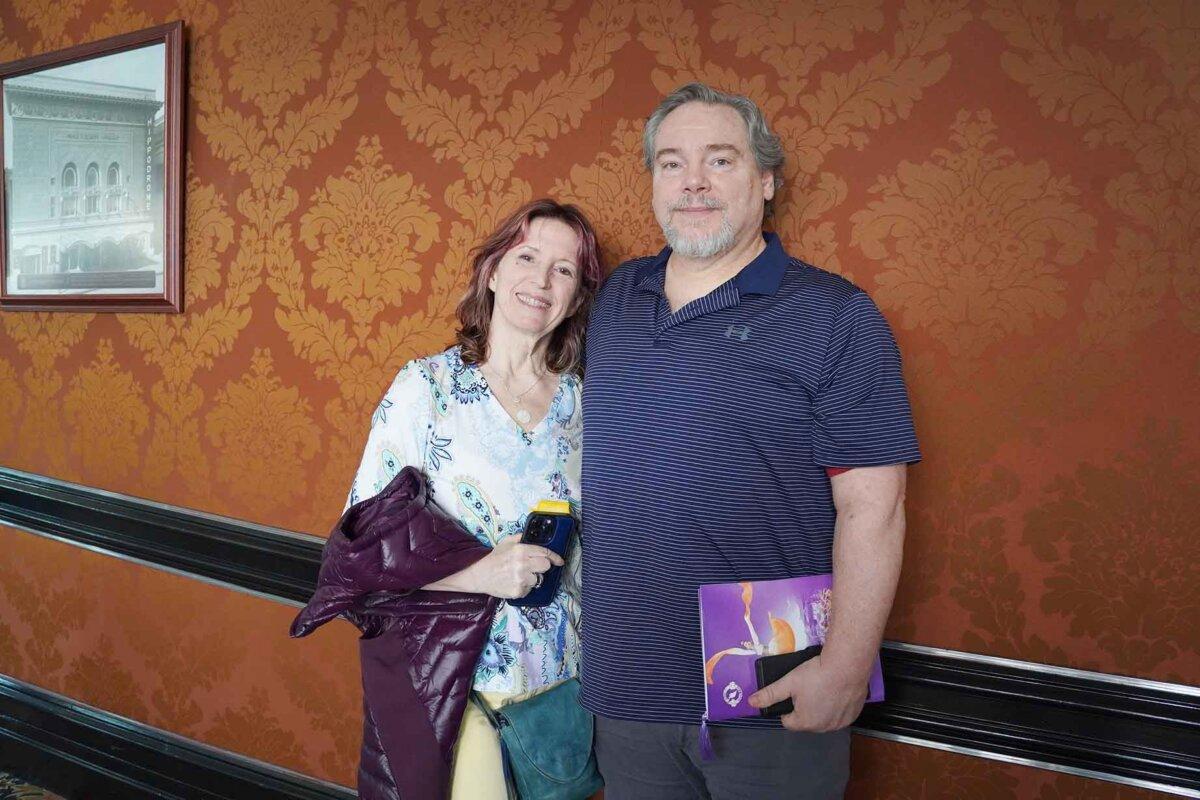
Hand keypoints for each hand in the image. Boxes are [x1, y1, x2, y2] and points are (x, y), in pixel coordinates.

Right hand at [471, 537, 563, 599]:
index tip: (560, 561)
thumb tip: (533, 535)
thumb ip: (520, 537)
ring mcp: (521, 579)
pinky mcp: (518, 591)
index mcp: (521, 550)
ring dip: (532, 578)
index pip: (544, 553)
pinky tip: (514, 583)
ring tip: (518, 576)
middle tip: (533, 567)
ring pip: (538, 579)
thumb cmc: (494, 558)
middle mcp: (523, 564)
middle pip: (546, 567)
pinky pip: (529, 590)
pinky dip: (524, 587)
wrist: (479, 575)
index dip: (555, 557)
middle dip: (542, 567)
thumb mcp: (506, 542)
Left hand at [747, 655, 866, 731]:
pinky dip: (836, 708)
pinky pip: (840, 715)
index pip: (788, 722)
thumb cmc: (815, 674)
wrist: (847, 666)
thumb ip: (770, 694)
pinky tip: (836, 693)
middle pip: (807, 722)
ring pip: (824, 719)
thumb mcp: (788, 682)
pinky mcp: (853, 716)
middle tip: (807, 689)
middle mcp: (823, 728)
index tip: (792, 694)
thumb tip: (751, 703)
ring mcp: (840, 723)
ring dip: (821, 710)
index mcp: (805, 722)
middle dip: (804, 709)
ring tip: (821, 690)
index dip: (786, 708)